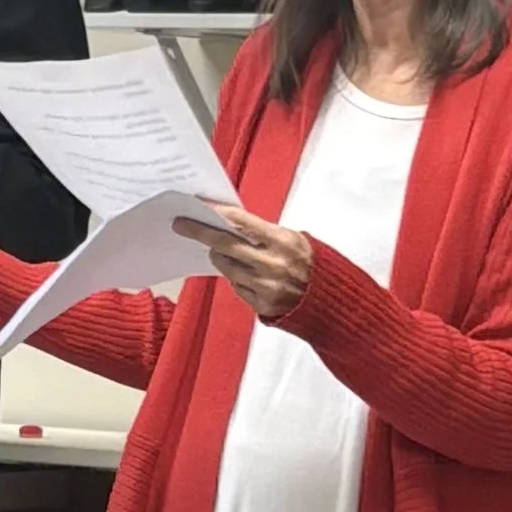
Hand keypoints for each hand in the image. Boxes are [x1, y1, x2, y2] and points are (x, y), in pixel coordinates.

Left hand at [174, 203, 312, 318]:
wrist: (331, 300)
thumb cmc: (313, 264)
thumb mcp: (296, 240)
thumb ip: (265, 234)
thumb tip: (231, 224)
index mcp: (283, 241)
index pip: (241, 222)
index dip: (217, 213)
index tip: (199, 207)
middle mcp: (272, 264)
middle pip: (224, 245)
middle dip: (199, 233)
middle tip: (181, 225)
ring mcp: (265, 286)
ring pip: (226, 268)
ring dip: (220, 258)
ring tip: (225, 253)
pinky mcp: (261, 304)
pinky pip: (237, 287)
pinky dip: (238, 278)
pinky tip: (248, 275)